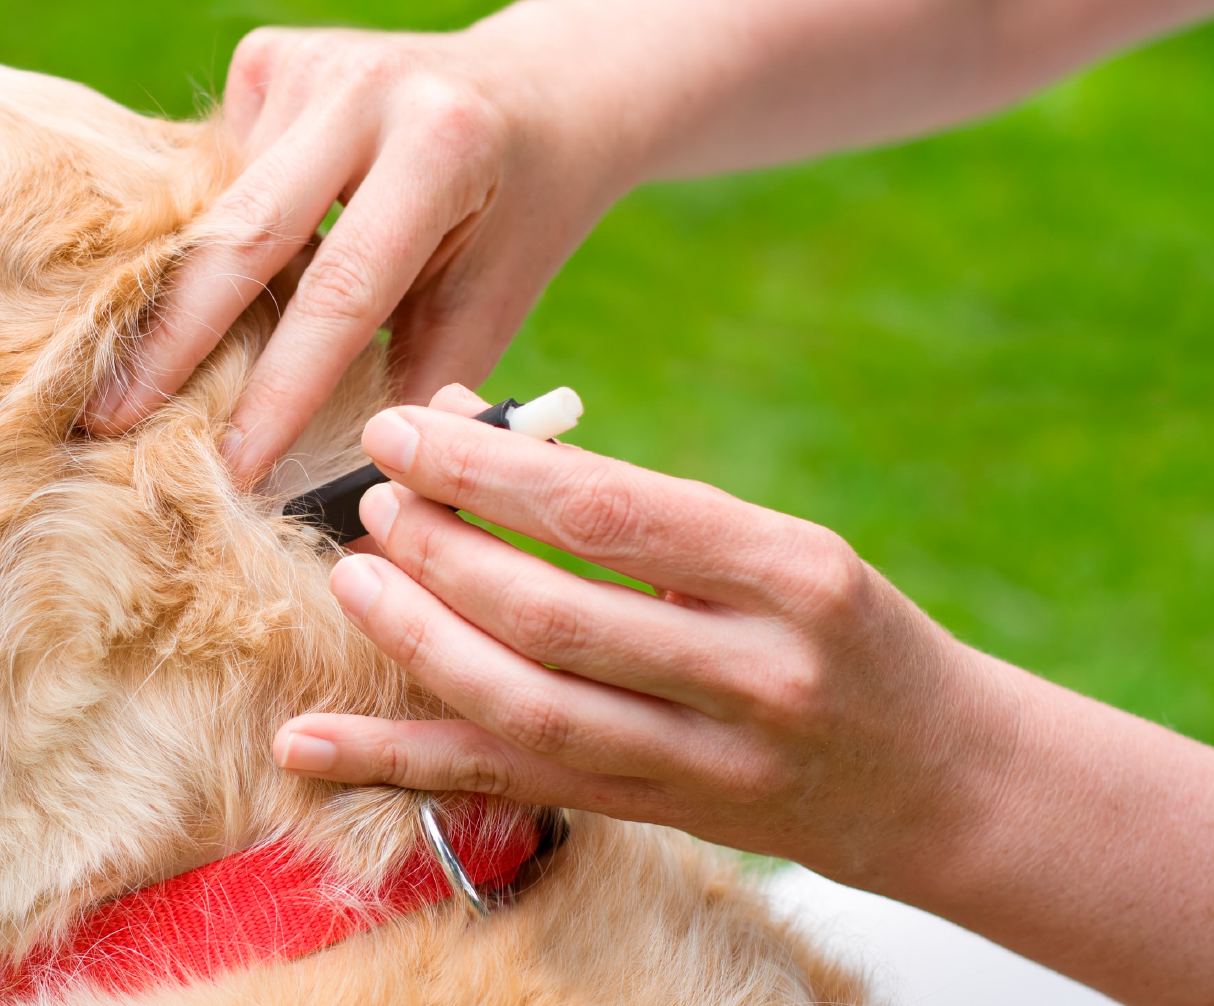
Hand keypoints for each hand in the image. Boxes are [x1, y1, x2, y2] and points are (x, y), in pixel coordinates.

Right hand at [83, 23, 631, 482]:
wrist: (538, 91)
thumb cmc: (516, 218)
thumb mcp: (493, 303)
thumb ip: (419, 387)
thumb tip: (340, 498)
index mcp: (440, 147)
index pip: (341, 289)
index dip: (281, 387)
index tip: (232, 467)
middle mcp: (365, 88)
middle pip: (242, 233)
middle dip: (172, 341)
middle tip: (106, 423)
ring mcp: (308, 61)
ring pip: (217, 206)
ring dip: (183, 296)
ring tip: (129, 380)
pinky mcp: (269, 57)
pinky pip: (215, 174)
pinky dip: (210, 239)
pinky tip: (209, 281)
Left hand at [268, 385, 1213, 1004]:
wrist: (939, 778)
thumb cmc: (838, 631)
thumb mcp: (777, 548)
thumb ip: (639, 510)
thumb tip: (472, 438)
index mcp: (792, 574)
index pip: (613, 513)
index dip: (490, 470)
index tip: (404, 428)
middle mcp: (757, 675)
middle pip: (558, 615)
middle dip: (443, 554)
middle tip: (376, 503)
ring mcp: (710, 764)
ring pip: (530, 709)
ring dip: (419, 645)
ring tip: (353, 582)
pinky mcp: (661, 819)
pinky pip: (513, 787)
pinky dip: (400, 763)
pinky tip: (308, 743)